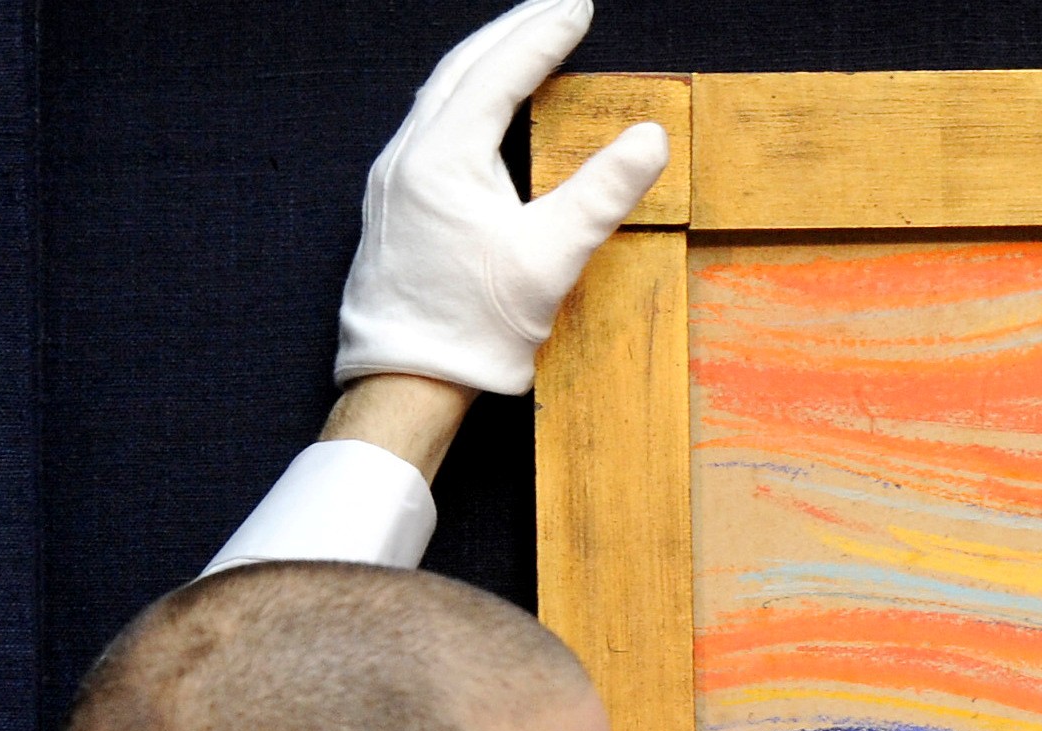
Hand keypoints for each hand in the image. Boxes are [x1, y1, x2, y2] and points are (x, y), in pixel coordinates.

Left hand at [333, 0, 670, 395]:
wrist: (403, 382)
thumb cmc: (474, 328)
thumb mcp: (552, 258)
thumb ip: (603, 193)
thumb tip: (650, 138)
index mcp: (444, 157)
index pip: (500, 73)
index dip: (543, 36)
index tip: (577, 8)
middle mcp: (408, 155)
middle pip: (461, 68)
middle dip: (511, 32)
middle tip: (554, 9)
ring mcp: (393, 178)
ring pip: (439, 94)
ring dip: (484, 62)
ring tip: (522, 44)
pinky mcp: (392, 204)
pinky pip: (428, 125)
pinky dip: (463, 97)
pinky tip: (479, 109)